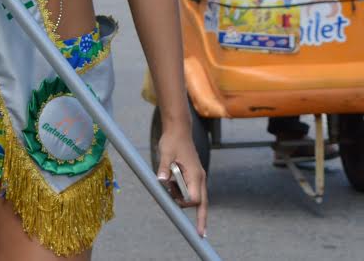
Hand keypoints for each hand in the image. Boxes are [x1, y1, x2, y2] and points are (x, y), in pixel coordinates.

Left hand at [156, 122, 208, 236]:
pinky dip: (181, 192)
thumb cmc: (172, 141)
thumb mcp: (166, 154)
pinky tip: (171, 185)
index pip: (194, 199)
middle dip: (202, 219)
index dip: (184, 204)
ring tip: (168, 186)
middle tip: (201, 234)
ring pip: (195, 197)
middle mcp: (199, 178)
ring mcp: (197, 177)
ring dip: (182, 198)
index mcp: (195, 175)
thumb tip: (161, 181)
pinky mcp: (193, 174)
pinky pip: (190, 190)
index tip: (175, 204)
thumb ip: (164, 168)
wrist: (178, 129)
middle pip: (203, 203)